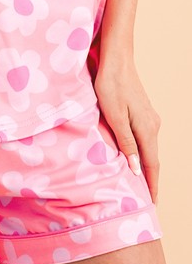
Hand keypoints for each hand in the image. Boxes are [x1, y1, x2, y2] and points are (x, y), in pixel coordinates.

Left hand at [94, 57, 161, 204]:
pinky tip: (131, 156)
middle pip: (152, 158)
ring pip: (147, 147)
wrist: (116, 59)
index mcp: (147, 129)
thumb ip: (125, 143)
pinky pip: (143, 137)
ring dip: (143, 165)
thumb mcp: (113, 116)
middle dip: (148, 179)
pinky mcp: (142, 111)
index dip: (151, 185)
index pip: (152, 165)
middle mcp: (153, 125)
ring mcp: (149, 117)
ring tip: (135, 183)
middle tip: (142, 200)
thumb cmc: (111, 85)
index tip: (151, 204)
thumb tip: (135, 169)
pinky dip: (139, 151)